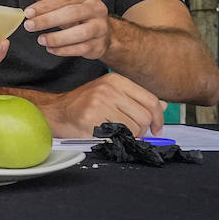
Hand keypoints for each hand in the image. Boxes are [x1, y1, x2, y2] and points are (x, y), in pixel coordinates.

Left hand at [12, 0, 111, 59]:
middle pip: (72, 13)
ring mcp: (101, 27)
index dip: (45, 5)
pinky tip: (51, 48)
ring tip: (40, 39)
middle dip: (48, 20)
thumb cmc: (73, 9)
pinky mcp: (100, 44)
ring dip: (57, 38)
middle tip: (29, 26)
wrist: (97, 29)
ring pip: (80, 33)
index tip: (28, 12)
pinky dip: (65, 50)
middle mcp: (97, 7)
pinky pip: (82, 48)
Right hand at [37, 73, 166, 137]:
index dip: (158, 118)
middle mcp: (108, 88)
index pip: (150, 100)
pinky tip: (103, 133)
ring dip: (128, 136)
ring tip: (113, 132)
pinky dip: (114, 139)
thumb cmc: (84, 105)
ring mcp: (99, 102)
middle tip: (128, 132)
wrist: (56, 112)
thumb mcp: (111, 95)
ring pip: (133, 128)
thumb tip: (162, 106)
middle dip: (141, 130)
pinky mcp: (91, 117)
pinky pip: (117, 135)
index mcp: (116, 80)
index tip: (156, 128)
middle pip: (144, 117)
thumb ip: (136, 99)